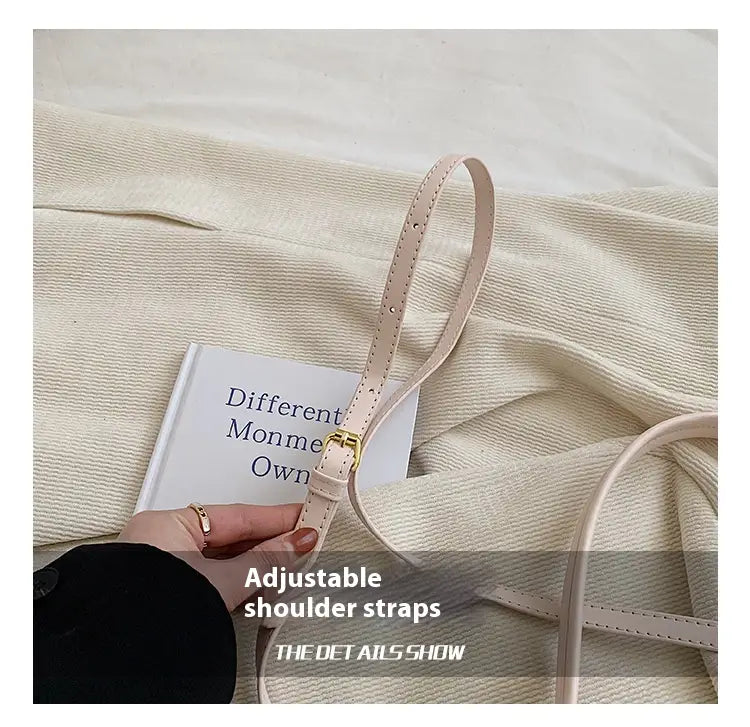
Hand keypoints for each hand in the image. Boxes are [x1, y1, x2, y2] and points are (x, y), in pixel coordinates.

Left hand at [118, 503, 317, 610]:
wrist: (121, 659)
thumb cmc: (150, 614)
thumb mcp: (222, 582)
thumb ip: (262, 561)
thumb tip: (293, 544)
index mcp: (166, 525)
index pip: (235, 515)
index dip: (274, 518)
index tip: (302, 518)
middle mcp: (158, 541)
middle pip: (228, 536)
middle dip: (267, 542)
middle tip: (301, 543)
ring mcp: (159, 568)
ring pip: (219, 558)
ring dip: (254, 564)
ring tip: (285, 567)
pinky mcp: (163, 593)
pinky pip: (208, 576)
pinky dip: (234, 579)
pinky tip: (256, 584)